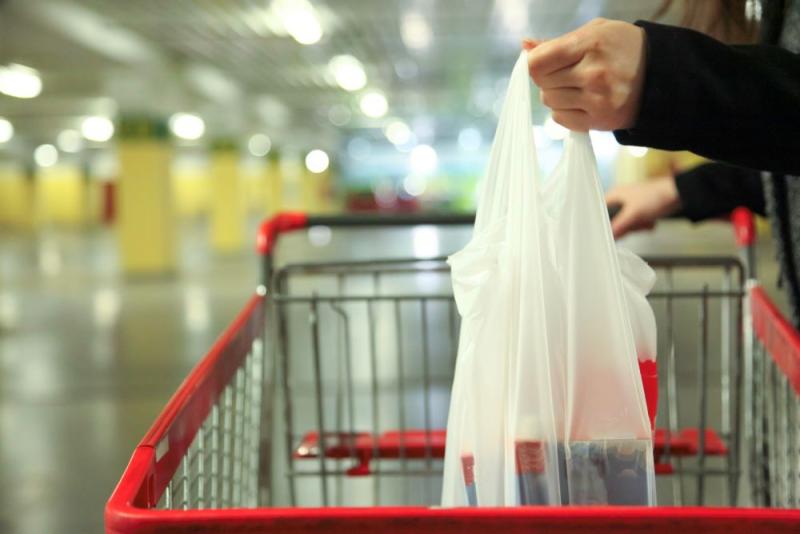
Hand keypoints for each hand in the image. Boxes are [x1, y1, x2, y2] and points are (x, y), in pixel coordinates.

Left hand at [523, 19, 646, 130]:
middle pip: (541, 82)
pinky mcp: (599, 121)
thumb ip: (557, 42)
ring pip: (549, 101)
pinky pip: (560, 119)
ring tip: (575, 86)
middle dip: (547, 77)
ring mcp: (597, 100)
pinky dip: (564, 111)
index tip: (542, 61)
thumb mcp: (595, 32)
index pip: (538, 61)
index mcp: (591, 44)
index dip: (534, 62)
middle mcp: (594, 73)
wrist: (660, 75)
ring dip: (555, 94)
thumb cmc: (622, 48)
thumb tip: (525, 46)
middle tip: (567, 72)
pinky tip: (580, 101)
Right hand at [605, 177, 681, 238]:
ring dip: (637, 226)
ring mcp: (632, 205)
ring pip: (626, 224)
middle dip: (626, 226)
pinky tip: (650, 222)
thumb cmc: (657, 195)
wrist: (679, 194)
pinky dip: (643, 225)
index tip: (609, 232)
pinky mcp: (641, 211)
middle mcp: (621, 199)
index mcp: (614, 195)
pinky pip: (636, 224)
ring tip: (645, 221)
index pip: (601, 213)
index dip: (604, 224)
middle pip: (614, 221)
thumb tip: (608, 236)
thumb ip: (619, 227)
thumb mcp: (634, 214)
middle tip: (633, 225)